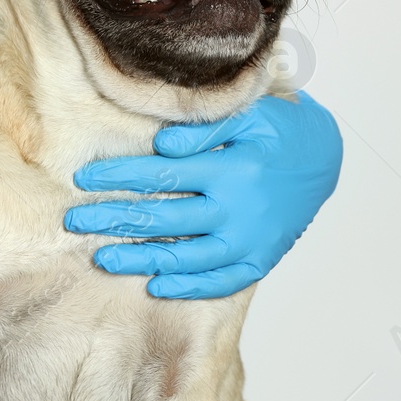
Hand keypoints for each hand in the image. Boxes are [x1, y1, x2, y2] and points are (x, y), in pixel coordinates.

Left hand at [65, 90, 342, 297]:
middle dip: (114, 219)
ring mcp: (250, 241)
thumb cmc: (281, 131)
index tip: (84, 178)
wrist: (327, 160)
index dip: (120, 176)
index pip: (163, 174)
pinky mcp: (259, 260)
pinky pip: (220, 281)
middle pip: (164, 218)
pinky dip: (188, 286)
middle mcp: (239, 209)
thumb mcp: (250, 114)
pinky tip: (156, 283)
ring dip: (140, 259)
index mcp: (233, 168)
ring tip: (103, 259)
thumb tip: (160, 148)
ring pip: (186, 256)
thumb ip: (204, 130)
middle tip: (74, 221)